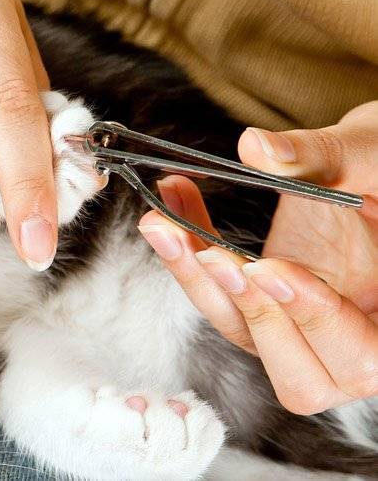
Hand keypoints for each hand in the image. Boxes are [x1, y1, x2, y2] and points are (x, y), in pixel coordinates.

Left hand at [138, 101, 377, 414]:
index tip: (266, 268)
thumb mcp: (368, 155)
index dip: (314, 317)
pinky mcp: (262, 310)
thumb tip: (257, 147)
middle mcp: (349, 344)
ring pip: (243, 333)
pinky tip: (169, 210)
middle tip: (208, 254)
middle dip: (247, 309)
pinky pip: (220, 300)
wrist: (365, 167)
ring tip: (164, 222)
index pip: (361, 356)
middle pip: (296, 375)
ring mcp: (300, 333)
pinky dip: (189, 258)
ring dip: (197, 280)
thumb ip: (323, 158)